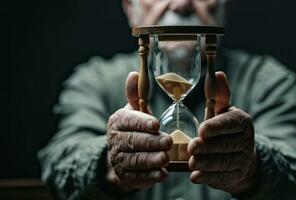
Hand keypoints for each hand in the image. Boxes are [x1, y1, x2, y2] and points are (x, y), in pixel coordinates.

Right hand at [105, 72, 172, 192]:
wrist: (119, 156)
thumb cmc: (132, 129)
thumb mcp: (132, 111)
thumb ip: (134, 95)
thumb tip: (134, 73)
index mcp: (117, 122)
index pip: (128, 121)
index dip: (141, 123)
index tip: (155, 124)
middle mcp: (115, 141)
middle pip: (133, 141)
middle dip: (150, 142)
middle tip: (168, 142)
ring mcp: (119, 160)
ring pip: (135, 160)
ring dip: (151, 160)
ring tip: (165, 158)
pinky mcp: (126, 176)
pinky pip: (138, 177)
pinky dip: (151, 176)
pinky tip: (163, 174)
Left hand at [188, 71, 257, 194]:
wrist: (240, 156)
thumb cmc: (225, 130)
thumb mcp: (223, 112)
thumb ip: (219, 95)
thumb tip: (218, 73)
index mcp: (242, 121)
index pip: (230, 123)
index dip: (216, 127)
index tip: (202, 130)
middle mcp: (245, 141)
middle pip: (225, 144)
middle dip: (207, 147)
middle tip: (192, 147)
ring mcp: (242, 160)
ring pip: (223, 162)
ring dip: (206, 163)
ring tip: (192, 162)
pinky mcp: (236, 176)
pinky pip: (222, 178)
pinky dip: (208, 178)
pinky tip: (195, 177)